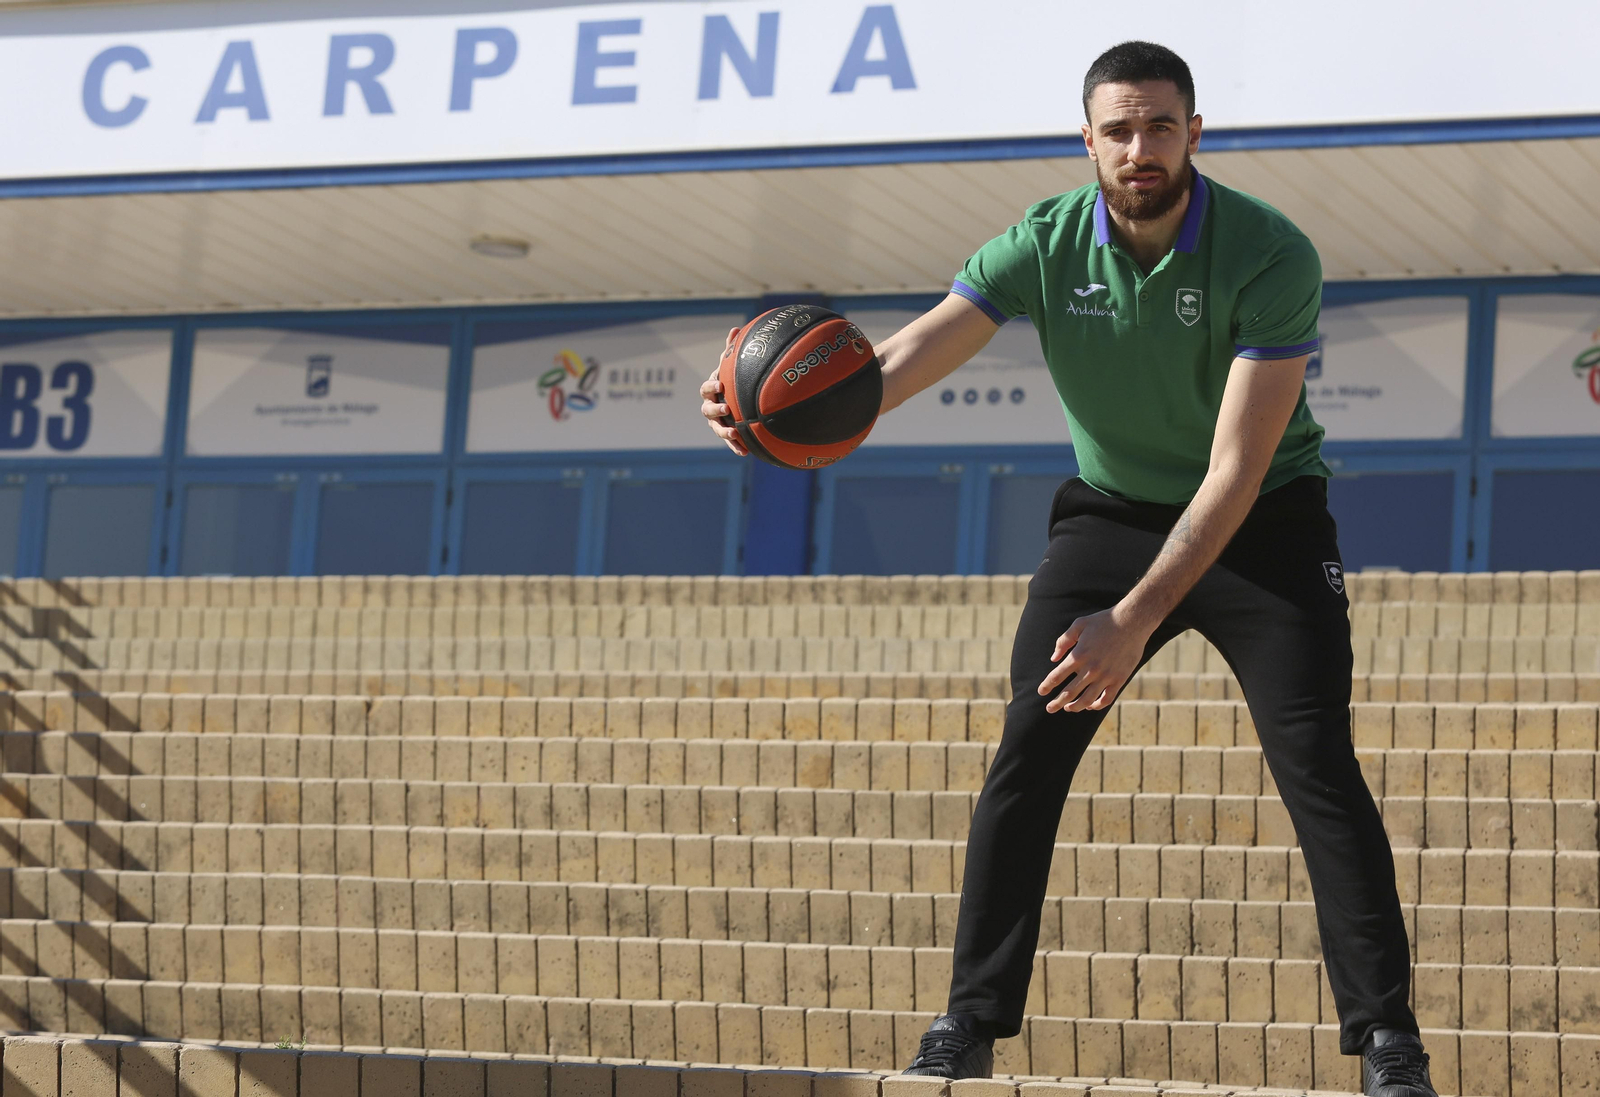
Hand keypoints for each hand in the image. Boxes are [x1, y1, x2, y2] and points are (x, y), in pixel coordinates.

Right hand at [700, 327, 747, 455]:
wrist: (736, 400)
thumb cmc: (733, 380)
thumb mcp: (732, 366)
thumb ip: (731, 350)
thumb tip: (736, 329)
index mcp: (711, 390)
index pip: (706, 389)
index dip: (711, 387)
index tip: (720, 385)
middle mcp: (710, 407)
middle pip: (707, 410)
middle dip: (716, 410)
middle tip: (726, 409)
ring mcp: (717, 422)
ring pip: (717, 428)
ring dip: (724, 431)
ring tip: (735, 433)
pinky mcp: (727, 434)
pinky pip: (729, 442)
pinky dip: (735, 446)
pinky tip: (744, 452)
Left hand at [1036, 604, 1155, 712]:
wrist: (1132, 621)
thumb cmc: (1103, 621)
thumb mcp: (1079, 624)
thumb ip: (1063, 641)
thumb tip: (1053, 659)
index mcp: (1078, 655)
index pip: (1057, 676)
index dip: (1047, 686)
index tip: (1041, 692)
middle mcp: (1091, 669)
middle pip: (1069, 692)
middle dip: (1057, 703)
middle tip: (1049, 709)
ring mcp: (1106, 676)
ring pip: (1087, 700)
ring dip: (1075, 707)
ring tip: (1068, 708)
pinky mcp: (1119, 679)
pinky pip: (1107, 699)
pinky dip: (1097, 705)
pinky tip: (1090, 706)